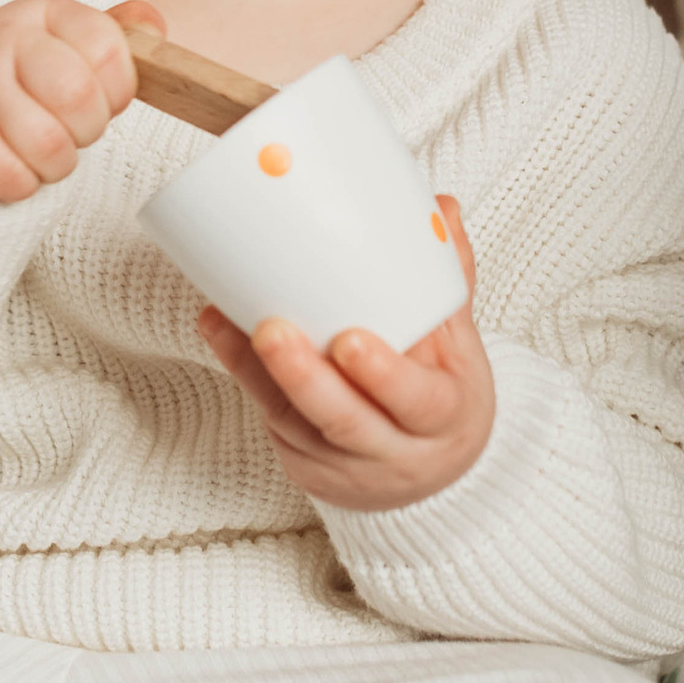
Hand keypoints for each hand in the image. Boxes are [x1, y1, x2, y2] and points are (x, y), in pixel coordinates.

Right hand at [0, 0, 164, 202]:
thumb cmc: (34, 77)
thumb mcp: (77, 44)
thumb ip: (123, 34)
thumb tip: (152, 27)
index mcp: (44, 12)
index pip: (107, 49)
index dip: (119, 89)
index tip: (103, 97)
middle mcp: (3, 38)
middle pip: (77, 95)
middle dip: (89, 128)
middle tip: (74, 129)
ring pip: (46, 143)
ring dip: (58, 162)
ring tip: (46, 148)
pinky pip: (10, 177)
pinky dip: (25, 185)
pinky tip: (17, 165)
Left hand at [197, 197, 492, 512]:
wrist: (433, 475)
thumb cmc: (442, 394)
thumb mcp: (460, 348)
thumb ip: (448, 282)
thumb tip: (441, 208)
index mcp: (445, 418)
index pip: (416, 403)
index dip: (383, 376)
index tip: (350, 339)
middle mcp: (397, 454)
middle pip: (343, 421)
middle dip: (302, 377)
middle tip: (271, 329)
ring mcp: (346, 468)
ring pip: (295, 423)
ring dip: (256, 372)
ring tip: (224, 321)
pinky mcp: (306, 468)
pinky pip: (272, 423)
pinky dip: (245, 378)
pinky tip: (222, 334)